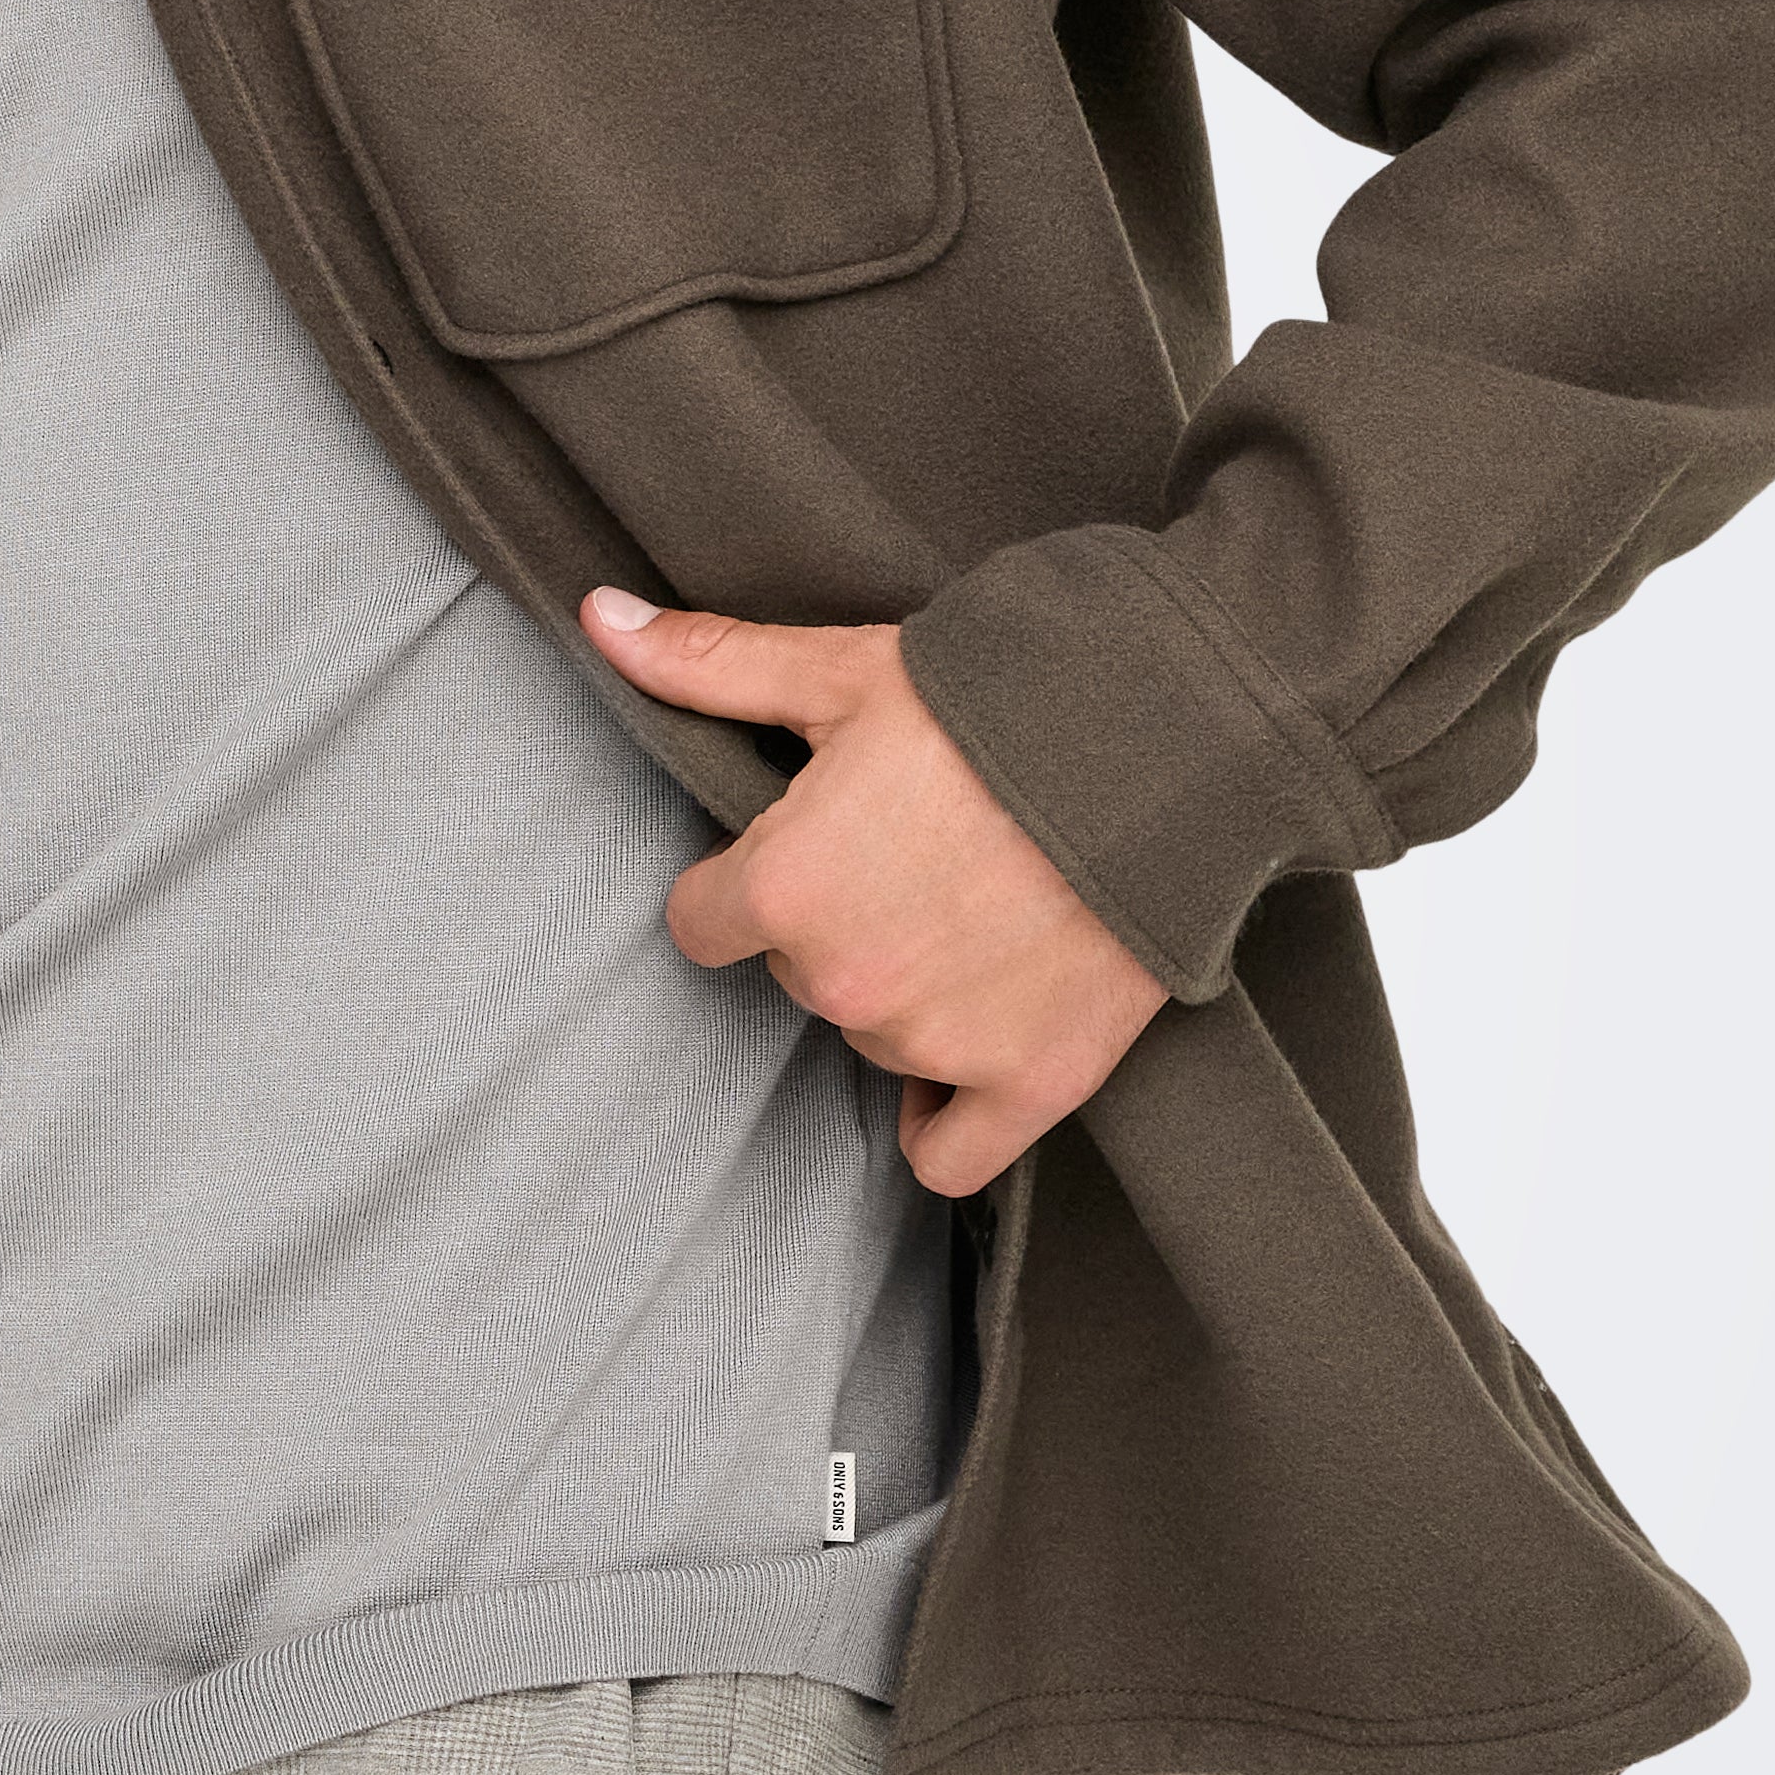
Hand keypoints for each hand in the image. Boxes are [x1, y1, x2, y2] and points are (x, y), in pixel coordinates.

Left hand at [583, 592, 1165, 1197]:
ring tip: (976, 909)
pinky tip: (963, 1057)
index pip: (701, 925)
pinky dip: (946, 1118)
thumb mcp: (845, 672)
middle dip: (837, 924)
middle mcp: (847, 981)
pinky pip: (947, 1156)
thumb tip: (600, 618)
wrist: (1174, 736)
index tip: (803, 846)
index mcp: (785, 886)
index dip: (743, 882)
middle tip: (916, 856)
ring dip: (904, 995)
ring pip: (873, 1040)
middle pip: (797, 976)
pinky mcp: (1031, 1082)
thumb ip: (712, 666)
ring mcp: (938, 1043)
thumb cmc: (1002, 696)